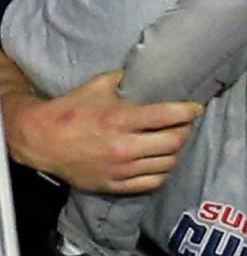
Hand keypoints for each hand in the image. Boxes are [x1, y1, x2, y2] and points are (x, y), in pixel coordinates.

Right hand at [10, 69, 202, 193]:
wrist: (40, 141)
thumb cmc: (70, 110)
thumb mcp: (96, 86)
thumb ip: (124, 79)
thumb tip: (148, 70)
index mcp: (120, 119)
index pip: (168, 116)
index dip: (188, 111)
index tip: (196, 108)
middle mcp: (124, 147)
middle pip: (174, 143)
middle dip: (185, 131)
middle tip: (185, 125)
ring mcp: (121, 169)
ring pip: (168, 164)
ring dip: (176, 152)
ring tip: (174, 142)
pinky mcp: (116, 185)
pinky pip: (153, 182)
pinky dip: (163, 171)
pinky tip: (161, 161)